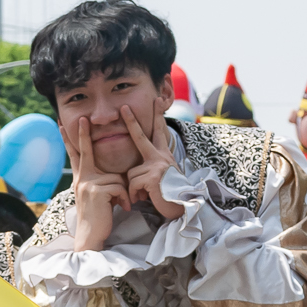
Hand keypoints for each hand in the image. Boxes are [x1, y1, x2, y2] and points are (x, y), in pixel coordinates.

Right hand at [64, 117, 128, 251]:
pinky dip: (124, 198)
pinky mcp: (97, 191)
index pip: (76, 154)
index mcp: (82, 178)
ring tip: (121, 205)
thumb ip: (102, 182)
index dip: (69, 139)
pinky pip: (119, 186)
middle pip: (84, 151)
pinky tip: (122, 207)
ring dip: (123, 192)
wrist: (91, 237)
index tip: (62, 124)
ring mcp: (88, 184)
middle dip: (83, 133)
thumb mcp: (98, 196)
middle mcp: (82, 179)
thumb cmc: (99, 217)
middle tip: (83, 118)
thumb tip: (115, 175)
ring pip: (115, 177)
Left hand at [118, 105, 184, 219]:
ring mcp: (157, 165)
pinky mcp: (152, 176)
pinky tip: (145, 198)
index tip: (157, 99)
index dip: (157, 116)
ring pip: (131, 173)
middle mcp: (160, 157)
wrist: (182, 207)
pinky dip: (135, 194)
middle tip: (123, 108)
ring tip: (145, 195)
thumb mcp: (161, 177)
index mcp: (163, 155)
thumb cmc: (170, 194)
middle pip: (141, 136)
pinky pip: (132, 184)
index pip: (159, 132)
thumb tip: (134, 172)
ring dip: (134, 188)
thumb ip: (150, 168)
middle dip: (131, 121)